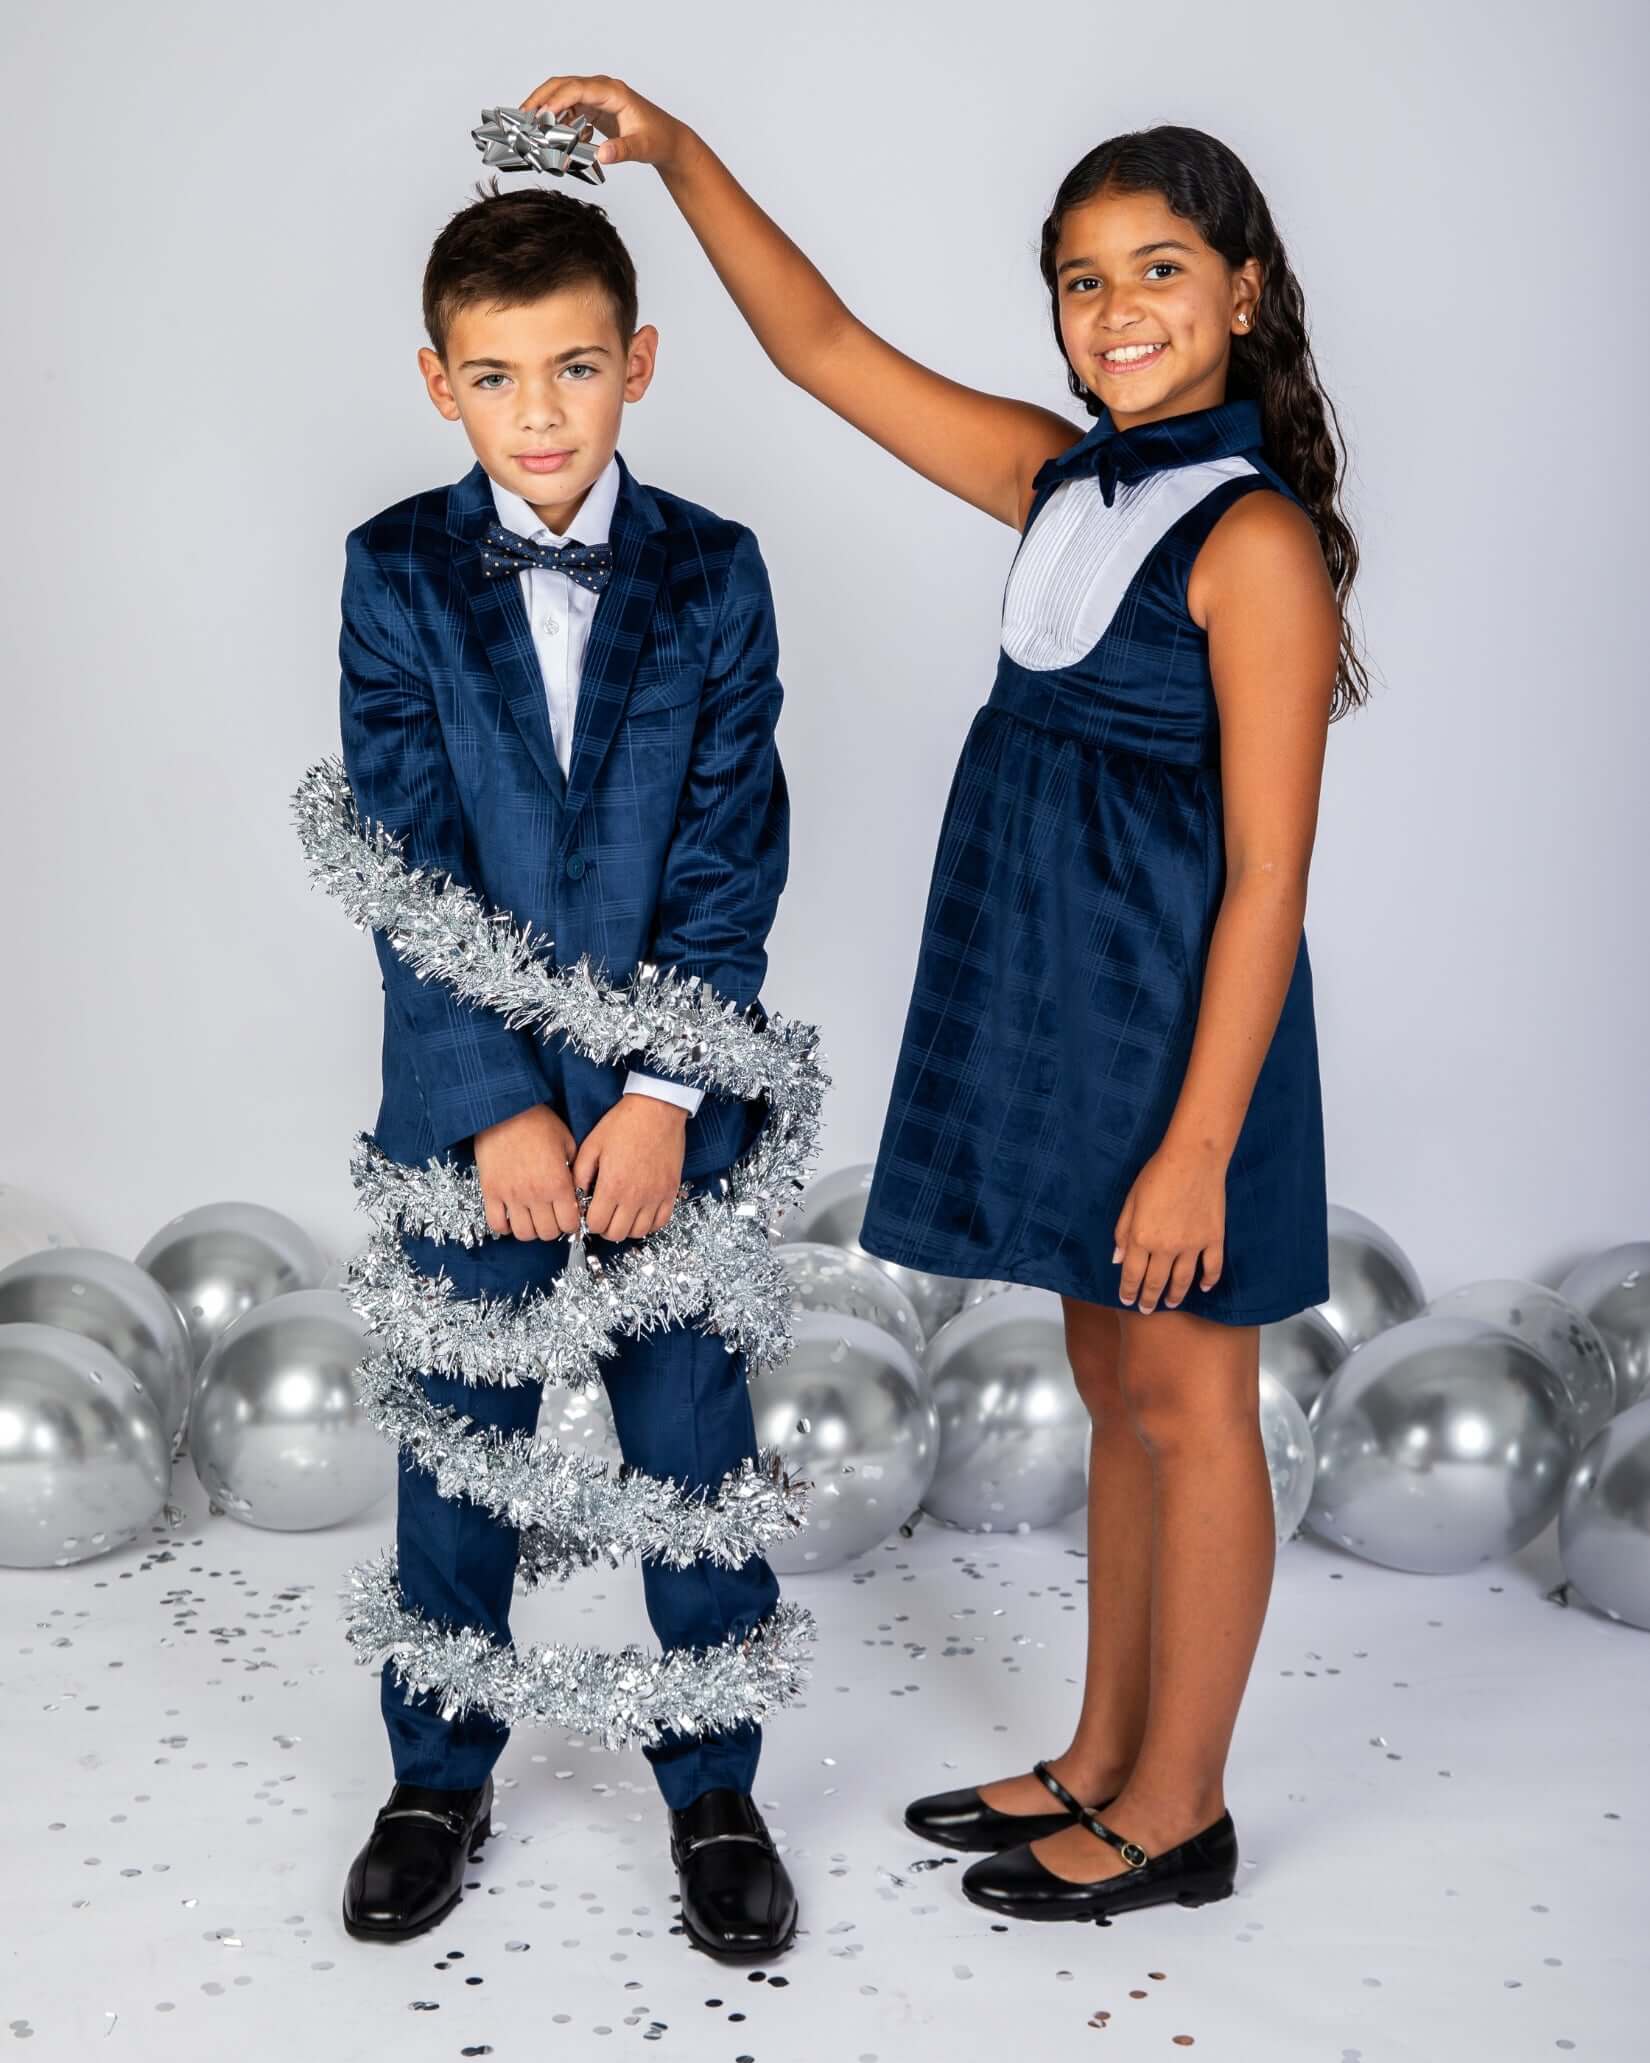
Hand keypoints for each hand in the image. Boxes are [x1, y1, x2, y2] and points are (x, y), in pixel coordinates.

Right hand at [473, 1104, 581, 1240]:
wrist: (504, 1109)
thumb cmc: (537, 1122)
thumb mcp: (567, 1142)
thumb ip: (574, 1169)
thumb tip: (576, 1188)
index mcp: (558, 1183)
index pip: (570, 1224)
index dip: (572, 1223)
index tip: (569, 1216)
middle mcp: (535, 1194)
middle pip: (548, 1233)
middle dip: (553, 1228)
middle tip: (552, 1216)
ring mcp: (511, 1195)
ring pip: (524, 1234)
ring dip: (531, 1229)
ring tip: (532, 1217)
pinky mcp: (491, 1192)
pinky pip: (497, 1224)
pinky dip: (505, 1226)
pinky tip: (511, 1216)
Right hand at [518, 72, 690, 172]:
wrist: (666, 141)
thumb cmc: (657, 139)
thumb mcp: (642, 147)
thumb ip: (622, 150)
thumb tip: (603, 156)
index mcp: (612, 92)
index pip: (577, 89)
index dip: (556, 100)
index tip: (540, 116)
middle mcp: (601, 90)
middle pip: (562, 86)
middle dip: (540, 99)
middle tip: (522, 117)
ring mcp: (595, 98)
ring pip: (562, 98)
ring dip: (545, 113)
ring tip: (532, 133)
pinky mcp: (593, 110)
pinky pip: (568, 112)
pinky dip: (558, 125)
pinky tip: (557, 143)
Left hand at [572, 1095, 688, 1241]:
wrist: (657, 1109)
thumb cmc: (625, 1123)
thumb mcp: (592, 1144)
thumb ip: (580, 1173)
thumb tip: (576, 1195)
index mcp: (613, 1185)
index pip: (595, 1224)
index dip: (588, 1221)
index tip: (589, 1212)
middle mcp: (635, 1196)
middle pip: (616, 1234)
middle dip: (605, 1228)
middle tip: (603, 1214)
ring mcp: (656, 1196)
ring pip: (638, 1232)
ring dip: (626, 1228)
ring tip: (621, 1214)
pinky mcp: (670, 1191)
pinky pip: (661, 1222)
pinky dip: (649, 1224)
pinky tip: (640, 1212)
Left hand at [1112, 1136, 1227, 1313]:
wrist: (1193, 1159)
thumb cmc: (1157, 1175)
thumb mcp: (1131, 1202)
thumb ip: (1122, 1232)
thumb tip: (1118, 1259)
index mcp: (1142, 1238)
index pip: (1132, 1274)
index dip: (1128, 1290)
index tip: (1127, 1300)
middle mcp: (1166, 1247)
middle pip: (1156, 1282)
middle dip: (1149, 1299)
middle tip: (1146, 1310)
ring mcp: (1192, 1245)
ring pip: (1182, 1280)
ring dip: (1175, 1295)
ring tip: (1170, 1303)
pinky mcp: (1213, 1239)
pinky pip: (1212, 1267)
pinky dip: (1208, 1281)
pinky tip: (1203, 1288)